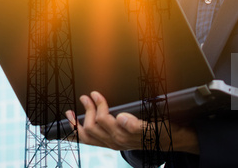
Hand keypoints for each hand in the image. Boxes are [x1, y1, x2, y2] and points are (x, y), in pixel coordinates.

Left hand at [66, 91, 198, 153]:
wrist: (167, 141)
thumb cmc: (160, 131)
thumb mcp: (153, 126)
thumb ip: (136, 125)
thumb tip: (120, 118)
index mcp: (124, 136)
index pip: (103, 120)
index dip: (97, 105)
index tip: (95, 94)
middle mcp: (116, 142)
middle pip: (92, 127)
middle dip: (87, 110)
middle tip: (86, 97)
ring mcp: (112, 144)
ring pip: (87, 137)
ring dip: (77, 124)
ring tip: (70, 113)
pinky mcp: (111, 144)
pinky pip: (90, 142)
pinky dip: (78, 133)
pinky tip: (73, 126)